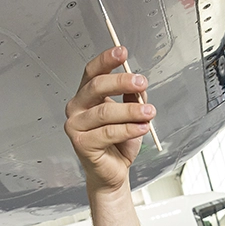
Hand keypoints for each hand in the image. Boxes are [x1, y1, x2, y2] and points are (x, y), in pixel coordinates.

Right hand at [64, 46, 155, 194]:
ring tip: (149, 112)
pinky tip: (142, 127)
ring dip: (131, 110)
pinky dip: (129, 129)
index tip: (122, 52)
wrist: (113, 172)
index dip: (106, 60)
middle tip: (142, 83)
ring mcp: (75, 126)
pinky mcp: (81, 144)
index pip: (92, 72)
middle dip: (122, 82)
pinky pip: (109, 132)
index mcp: (86, 96)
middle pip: (96, 86)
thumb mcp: (131, 114)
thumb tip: (139, 85)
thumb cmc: (118, 143)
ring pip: (105, 111)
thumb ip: (133, 97)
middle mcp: (77, 108)